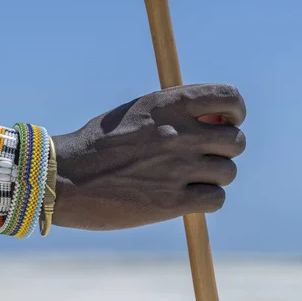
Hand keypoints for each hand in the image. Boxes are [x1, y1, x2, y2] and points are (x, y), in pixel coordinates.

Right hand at [51, 83, 245, 230]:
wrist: (65, 178)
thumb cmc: (97, 144)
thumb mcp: (134, 112)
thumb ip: (172, 112)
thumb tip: (211, 120)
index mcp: (168, 104)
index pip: (230, 99)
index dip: (235, 112)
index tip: (224, 122)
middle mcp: (178, 133)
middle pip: (236, 140)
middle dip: (224, 149)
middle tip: (203, 156)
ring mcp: (177, 168)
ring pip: (228, 172)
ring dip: (214, 177)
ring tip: (187, 179)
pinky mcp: (172, 202)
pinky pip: (216, 199)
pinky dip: (207, 199)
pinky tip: (186, 198)